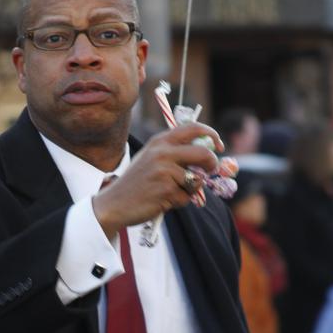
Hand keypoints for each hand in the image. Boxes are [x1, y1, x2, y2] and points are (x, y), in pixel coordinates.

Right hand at [92, 123, 223, 238]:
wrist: (114, 204)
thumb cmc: (136, 183)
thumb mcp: (151, 158)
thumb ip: (174, 153)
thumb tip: (207, 153)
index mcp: (159, 141)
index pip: (193, 129)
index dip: (211, 135)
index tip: (218, 146)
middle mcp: (162, 152)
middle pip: (203, 153)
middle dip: (211, 164)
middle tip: (209, 172)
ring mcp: (165, 171)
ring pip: (196, 180)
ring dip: (189, 190)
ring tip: (169, 192)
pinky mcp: (167, 190)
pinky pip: (186, 197)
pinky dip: (179, 202)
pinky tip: (162, 201)